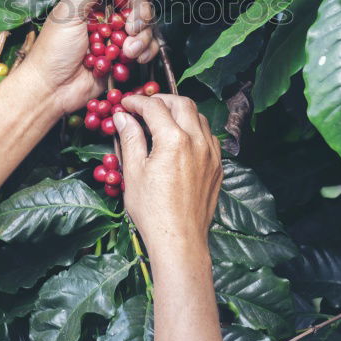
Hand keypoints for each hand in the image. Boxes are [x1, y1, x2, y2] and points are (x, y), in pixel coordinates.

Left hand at [20, 0, 159, 115]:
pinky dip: (146, 52)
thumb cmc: (53, 50)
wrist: (52, 89)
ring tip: (126, 52)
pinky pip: (147, 48)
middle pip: (138, 3)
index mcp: (91, 0)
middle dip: (140, 15)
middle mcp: (107, 16)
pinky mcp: (124, 56)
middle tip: (130, 29)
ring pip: (146, 27)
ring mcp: (117, 36)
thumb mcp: (68, 12)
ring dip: (142, 38)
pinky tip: (133, 59)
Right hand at [112, 94, 222, 257]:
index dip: (137, 101)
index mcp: (174, 140)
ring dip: (180, 112)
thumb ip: (130, 139)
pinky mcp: (217, 166)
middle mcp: (197, 141)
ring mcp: (211, 154)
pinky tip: (181, 138)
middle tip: (144, 106)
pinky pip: (209, 136)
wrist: (179, 240)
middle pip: (182, 103)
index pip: (154, 107)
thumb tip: (123, 117)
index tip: (126, 104)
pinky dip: (194, 128)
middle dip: (161, 99)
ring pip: (199, 117)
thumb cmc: (152, 211)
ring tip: (162, 119)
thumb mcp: (133, 172)